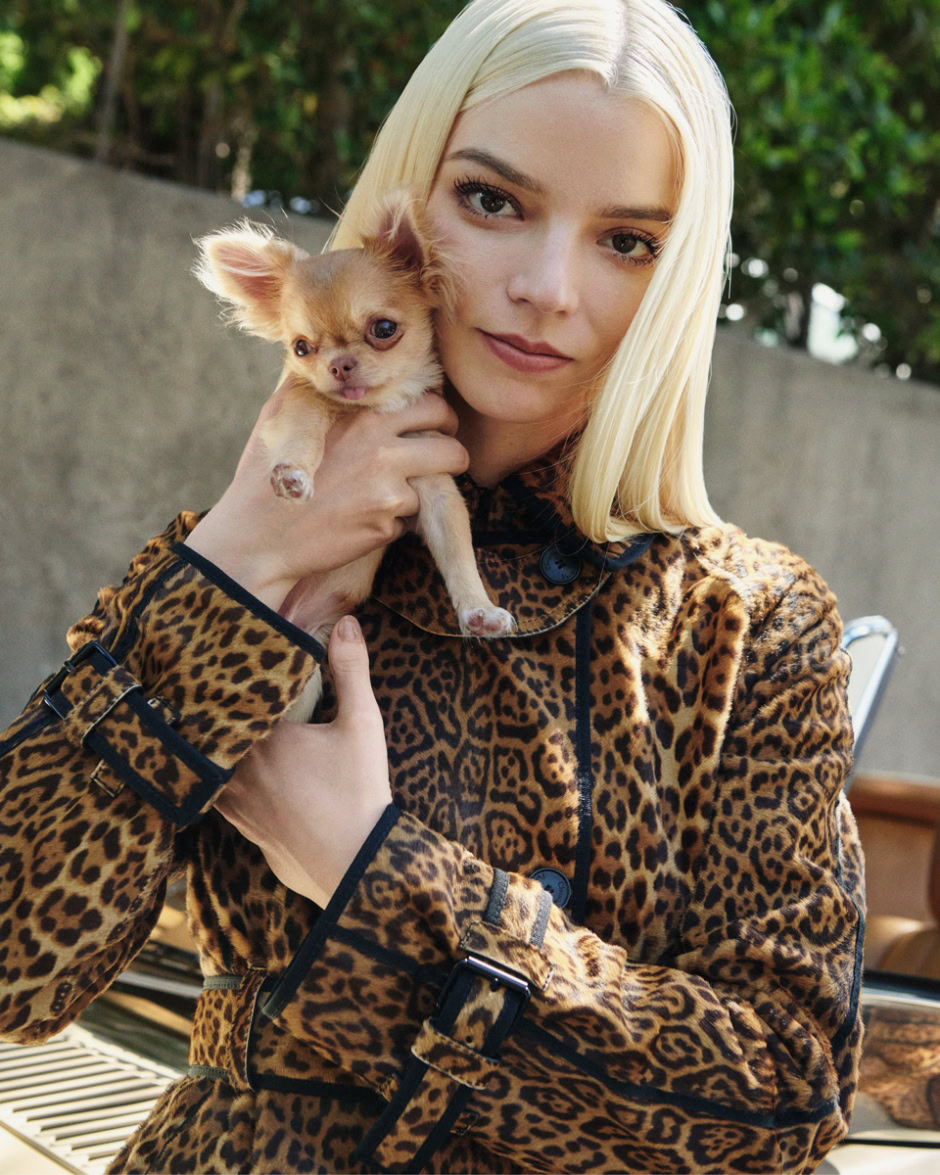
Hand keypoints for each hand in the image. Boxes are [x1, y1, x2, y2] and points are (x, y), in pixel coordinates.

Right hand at [184, 382, 466, 609]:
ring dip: (425, 490)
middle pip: (451, 447)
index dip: (437, 415)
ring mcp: (387, 492)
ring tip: (400, 490)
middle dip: (451, 453)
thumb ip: (311, 382)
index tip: (431, 424)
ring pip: (437, 486)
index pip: (431, 404)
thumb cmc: (263, 474)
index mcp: (363, 416)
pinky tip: (366, 518)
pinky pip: (411, 519)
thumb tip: (322, 358)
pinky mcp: (385, 527)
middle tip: (438, 458)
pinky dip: (397, 520)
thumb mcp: (281, 413)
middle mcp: (382, 450)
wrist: (256, 539)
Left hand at [212, 616, 391, 907]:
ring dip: (208, 741)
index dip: (229, 675)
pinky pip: (211, 792)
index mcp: (265, 735)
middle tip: (198, 677)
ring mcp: (235, 799)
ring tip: (201, 717)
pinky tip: (217, 764)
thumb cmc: (360, 791)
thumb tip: (346, 622)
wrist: (354, 864)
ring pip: (207, 759)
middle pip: (214, 725)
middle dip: (213, 705)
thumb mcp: (362, 724)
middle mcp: (239, 766)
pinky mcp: (239, 824)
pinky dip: (212, 775)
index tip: (219, 653)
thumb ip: (351, 670)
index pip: (236, 695)